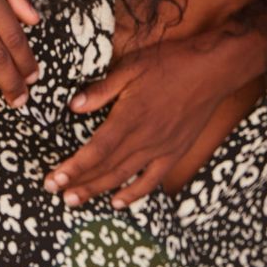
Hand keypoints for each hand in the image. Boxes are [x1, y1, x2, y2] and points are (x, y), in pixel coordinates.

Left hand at [45, 33, 244, 208]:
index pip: (96, 150)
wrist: (213, 71)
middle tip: (55, 194)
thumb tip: (73, 107)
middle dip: (79, 183)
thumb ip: (101, 90)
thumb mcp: (130, 68)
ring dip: (99, 191)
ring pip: (125, 177)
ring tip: (75, 202)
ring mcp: (162, 149)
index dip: (73, 168)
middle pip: (106, 168)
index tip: (53, 179)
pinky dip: (134, 193)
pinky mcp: (176, 152)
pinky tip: (118, 202)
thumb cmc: (170, 64)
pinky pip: (152, 179)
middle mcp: (145, 139)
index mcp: (130, 117)